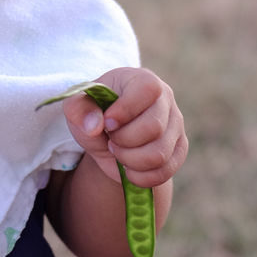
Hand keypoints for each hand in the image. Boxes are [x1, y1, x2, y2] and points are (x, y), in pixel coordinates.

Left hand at [61, 67, 187, 188]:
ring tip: (118, 152)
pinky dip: (141, 177)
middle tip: (110, 139)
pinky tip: (128, 169)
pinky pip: (165, 171)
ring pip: (160, 154)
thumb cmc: (94, 114)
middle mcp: (165, 99)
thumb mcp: (77, 107)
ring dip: (130, 160)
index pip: (147, 90)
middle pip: (154, 127)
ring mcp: (176, 125)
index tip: (106, 123)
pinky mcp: (179, 149)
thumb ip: (78, 109)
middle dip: (124, 140)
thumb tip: (95, 126)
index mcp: (142, 79)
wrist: (107, 138)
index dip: (125, 110)